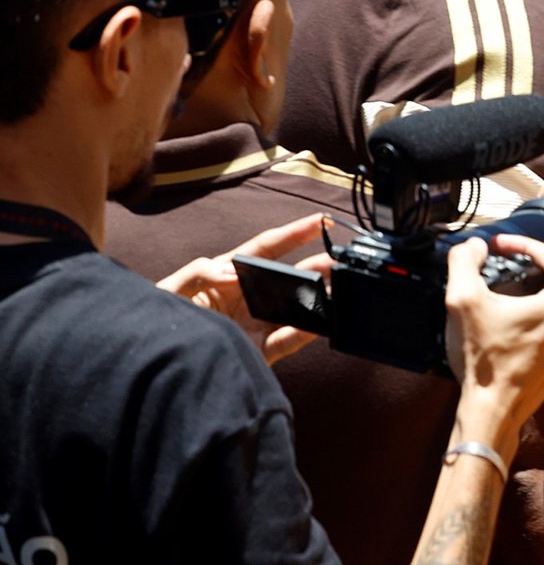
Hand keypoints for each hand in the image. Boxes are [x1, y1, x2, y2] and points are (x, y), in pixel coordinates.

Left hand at [158, 212, 329, 365]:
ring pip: (295, 307)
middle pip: (289, 276)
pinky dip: (306, 332)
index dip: (294, 233)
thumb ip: (197, 273)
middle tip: (339, 258)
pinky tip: (322, 322)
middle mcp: (246, 300)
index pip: (266, 248)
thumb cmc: (152, 328)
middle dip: (316, 265)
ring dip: (318, 297)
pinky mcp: (257, 354)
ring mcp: (254, 326)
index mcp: (227, 277)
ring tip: (339, 287)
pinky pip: (287, 341)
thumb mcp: (168, 292)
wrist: (154, 374)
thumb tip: (232, 272)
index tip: (320, 222)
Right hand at [444, 234, 543, 435]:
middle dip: (530, 266)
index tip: (501, 245)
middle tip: (504, 262)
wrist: (491, 415)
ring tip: (506, 290)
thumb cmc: (484, 361)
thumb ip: (465, 262)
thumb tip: (473, 246)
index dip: (525, 244)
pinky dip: (536, 319)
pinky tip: (512, 322)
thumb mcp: (464, 300)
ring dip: (533, 293)